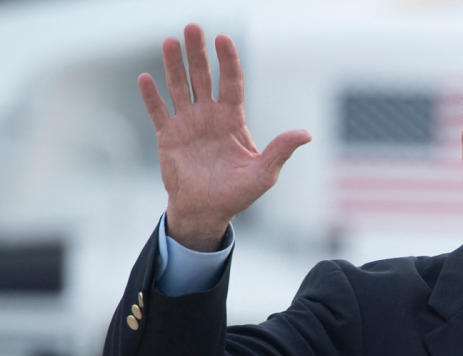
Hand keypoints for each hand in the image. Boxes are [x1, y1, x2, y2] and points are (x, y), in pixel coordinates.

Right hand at [138, 23, 311, 250]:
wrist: (207, 211)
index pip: (231, 83)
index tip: (223, 39)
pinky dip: (151, 96)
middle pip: (203, 77)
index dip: (228, 61)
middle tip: (192, 27)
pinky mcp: (168, 136)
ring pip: (179, 87)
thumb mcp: (264, 174)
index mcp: (233, 119)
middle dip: (198, 53)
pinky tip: (145, 78)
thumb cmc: (238, 193)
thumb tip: (306, 134)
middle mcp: (209, 115)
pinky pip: (158, 112)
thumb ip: (280, 151)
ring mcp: (187, 123)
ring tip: (169, 42)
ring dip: (174, 65)